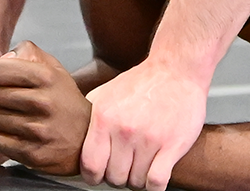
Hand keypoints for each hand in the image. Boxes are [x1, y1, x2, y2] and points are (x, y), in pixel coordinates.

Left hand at [0, 42, 90, 175]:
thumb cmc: (64, 101)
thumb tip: (2, 60)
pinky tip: (16, 134)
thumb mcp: (54, 69)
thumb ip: (28, 53)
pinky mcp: (32, 153)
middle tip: (5, 99)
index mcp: (45, 76)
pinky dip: (2, 138)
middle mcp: (42, 102)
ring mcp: (38, 130)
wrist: (88, 139)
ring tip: (14, 117)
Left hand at [81, 57, 207, 189]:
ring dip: (138, 179)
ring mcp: (149, 139)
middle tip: (125, 167)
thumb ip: (88, 116)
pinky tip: (154, 177)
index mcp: (104, 118)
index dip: (93, 176)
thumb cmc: (141, 83)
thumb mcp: (106, 93)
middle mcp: (124, 130)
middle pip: (114, 177)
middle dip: (119, 177)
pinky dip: (154, 187)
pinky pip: (156, 182)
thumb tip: (72, 135)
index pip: (90, 166)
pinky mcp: (172, 145)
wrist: (176, 69)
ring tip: (141, 166)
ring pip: (136, 182)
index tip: (99, 175)